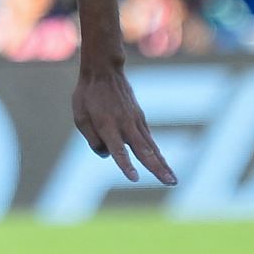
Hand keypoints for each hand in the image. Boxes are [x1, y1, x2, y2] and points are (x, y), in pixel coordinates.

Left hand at [72, 67, 176, 184]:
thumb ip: (91, 138)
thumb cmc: (88, 95)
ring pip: (151, 147)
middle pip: (143, 151)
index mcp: (107, 125)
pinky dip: (157, 153)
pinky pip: (149, 139)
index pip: (118, 150)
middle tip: (170, 183)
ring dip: (163, 164)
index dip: (126, 165)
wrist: (104, 71)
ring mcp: (135, 121)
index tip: (134, 179)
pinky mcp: (140, 118)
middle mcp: (125, 125)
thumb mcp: (80, 117)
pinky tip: (163, 164)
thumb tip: (106, 154)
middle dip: (157, 168)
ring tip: (173, 180)